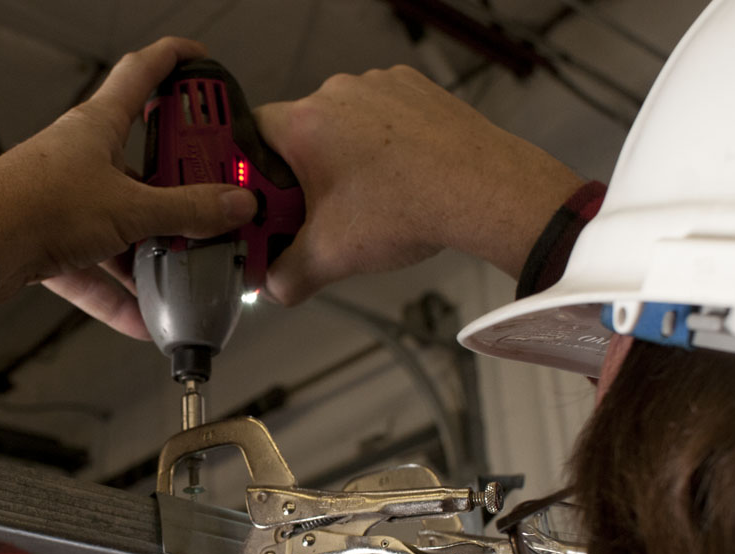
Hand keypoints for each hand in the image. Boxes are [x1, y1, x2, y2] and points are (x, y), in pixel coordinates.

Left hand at [0, 37, 257, 337]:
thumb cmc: (35, 205)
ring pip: (118, 221)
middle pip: (140, 162)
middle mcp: (79, 158)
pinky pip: (94, 269)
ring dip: (149, 248)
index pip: (143, 73)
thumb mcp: (131, 208)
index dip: (175, 61)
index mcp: (98, 126)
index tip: (202, 62)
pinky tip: (143, 320)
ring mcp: (63, 201)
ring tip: (181, 269)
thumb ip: (186, 210)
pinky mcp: (48, 242)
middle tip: (213, 197)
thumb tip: (231, 205)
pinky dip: (118, 294)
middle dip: (178, 183)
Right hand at [255, 66, 583, 304]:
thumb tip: (271, 287)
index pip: (249, 136)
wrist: (485, 191)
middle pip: (297, 131)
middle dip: (301, 171)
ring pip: (341, 122)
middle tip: (317, 210)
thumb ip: (285, 277)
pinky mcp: (413, 87)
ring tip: (367, 196)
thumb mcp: (330, 257)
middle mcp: (337, 93)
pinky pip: (380, 113)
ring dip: (343, 154)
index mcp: (305, 124)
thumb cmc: (408, 212)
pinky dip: (382, 140)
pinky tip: (398, 175)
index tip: (264, 200)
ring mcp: (379, 84)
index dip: (250, 172)